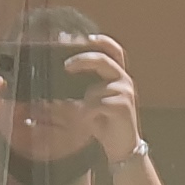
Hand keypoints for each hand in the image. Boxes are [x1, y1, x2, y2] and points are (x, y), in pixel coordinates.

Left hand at [61, 33, 144, 162]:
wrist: (123, 147)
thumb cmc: (105, 122)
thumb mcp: (92, 102)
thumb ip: (82, 89)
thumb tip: (59, 79)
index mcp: (118, 76)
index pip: (113, 50)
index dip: (101, 41)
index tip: (84, 37)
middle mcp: (124, 80)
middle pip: (104, 60)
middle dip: (84, 59)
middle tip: (66, 66)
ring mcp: (125, 93)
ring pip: (94, 90)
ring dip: (83, 104)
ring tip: (82, 117)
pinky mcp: (122, 107)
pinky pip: (96, 105)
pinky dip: (86, 113)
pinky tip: (88, 121)